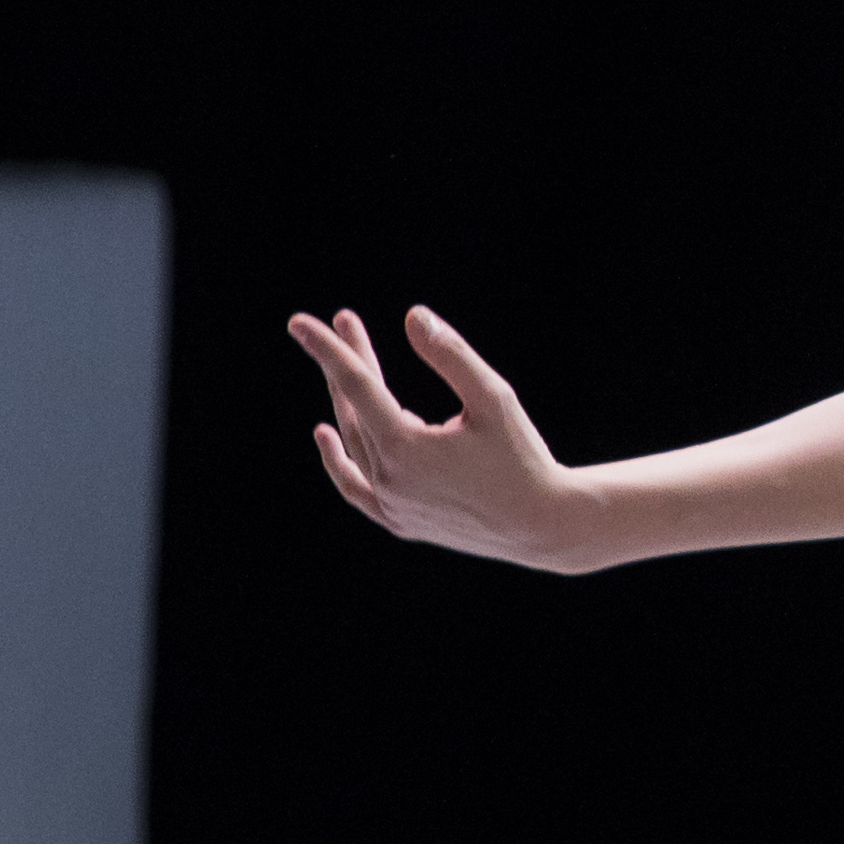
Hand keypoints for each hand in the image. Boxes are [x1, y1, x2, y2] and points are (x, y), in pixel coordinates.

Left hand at [288, 303, 591, 567]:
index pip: (355, 385)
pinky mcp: (399, 521)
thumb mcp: (494, 398)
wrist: (543, 526)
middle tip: (345, 321)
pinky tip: (327, 434)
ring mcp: (390, 505)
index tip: (300, 322)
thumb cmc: (524, 458)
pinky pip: (354, 486)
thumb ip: (451, 356)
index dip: (329, 349)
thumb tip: (413, 317)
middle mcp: (387, 479)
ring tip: (350, 365)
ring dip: (346, 401)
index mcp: (405, 447)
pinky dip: (338, 460)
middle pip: (354, 408)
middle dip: (346, 362)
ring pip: (353, 442)